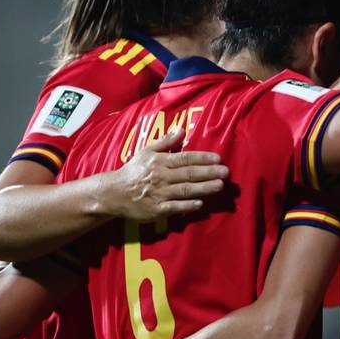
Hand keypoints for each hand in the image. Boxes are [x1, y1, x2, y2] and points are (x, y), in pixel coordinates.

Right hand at [105, 127, 227, 220]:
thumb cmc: (134, 171)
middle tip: (226, 172)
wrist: (113, 193)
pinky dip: (188, 206)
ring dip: (204, 188)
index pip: (185, 158)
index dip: (202, 158)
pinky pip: (175, 207)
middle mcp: (161, 177)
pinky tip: (201, 204)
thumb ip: (165, 142)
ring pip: (185, 190)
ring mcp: (159, 194)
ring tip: (220, 186)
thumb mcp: (146, 152)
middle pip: (188, 174)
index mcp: (160, 162)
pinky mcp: (156, 209)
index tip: (218, 158)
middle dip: (209, 173)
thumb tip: (182, 130)